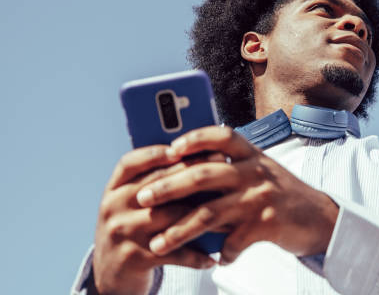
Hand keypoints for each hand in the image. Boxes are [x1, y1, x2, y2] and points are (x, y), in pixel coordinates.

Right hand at [92, 146, 220, 294]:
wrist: (110, 271)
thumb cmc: (132, 227)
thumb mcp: (132, 202)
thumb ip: (153, 181)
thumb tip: (197, 156)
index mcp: (114, 188)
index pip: (130, 163)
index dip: (155, 153)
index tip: (182, 147)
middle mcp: (113, 207)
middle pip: (156, 185)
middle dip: (192, 174)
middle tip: (222, 166)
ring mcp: (122, 232)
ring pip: (169, 216)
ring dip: (202, 214)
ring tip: (228, 209)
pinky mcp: (133, 257)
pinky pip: (172, 252)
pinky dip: (195, 255)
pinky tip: (212, 257)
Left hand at [135, 126, 338, 263]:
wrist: (320, 217)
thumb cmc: (282, 193)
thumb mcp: (260, 172)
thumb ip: (230, 170)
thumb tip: (185, 174)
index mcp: (252, 154)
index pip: (220, 136)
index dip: (194, 139)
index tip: (169, 149)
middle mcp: (254, 171)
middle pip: (203, 175)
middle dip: (168, 186)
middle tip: (141, 198)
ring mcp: (260, 197)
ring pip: (210, 213)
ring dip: (179, 231)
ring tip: (156, 244)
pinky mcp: (267, 224)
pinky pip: (233, 242)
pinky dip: (221, 254)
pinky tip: (214, 260)